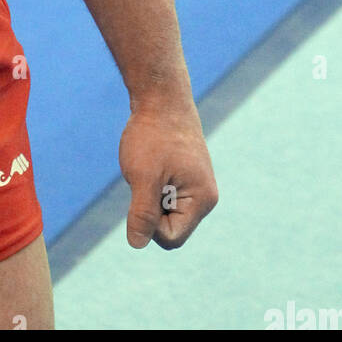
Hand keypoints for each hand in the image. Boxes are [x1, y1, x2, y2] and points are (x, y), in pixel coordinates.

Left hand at [118, 100, 217, 249]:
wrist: (160, 96)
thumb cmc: (152, 136)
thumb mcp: (143, 177)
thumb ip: (142, 213)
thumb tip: (137, 244)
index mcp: (201, 201)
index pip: (171, 238)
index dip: (149, 224)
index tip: (142, 193)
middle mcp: (204, 197)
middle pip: (168, 227)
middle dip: (149, 207)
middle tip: (146, 175)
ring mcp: (195, 185)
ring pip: (162, 209)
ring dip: (147, 193)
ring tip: (149, 165)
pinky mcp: (185, 175)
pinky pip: (162, 194)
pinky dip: (150, 182)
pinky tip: (151, 160)